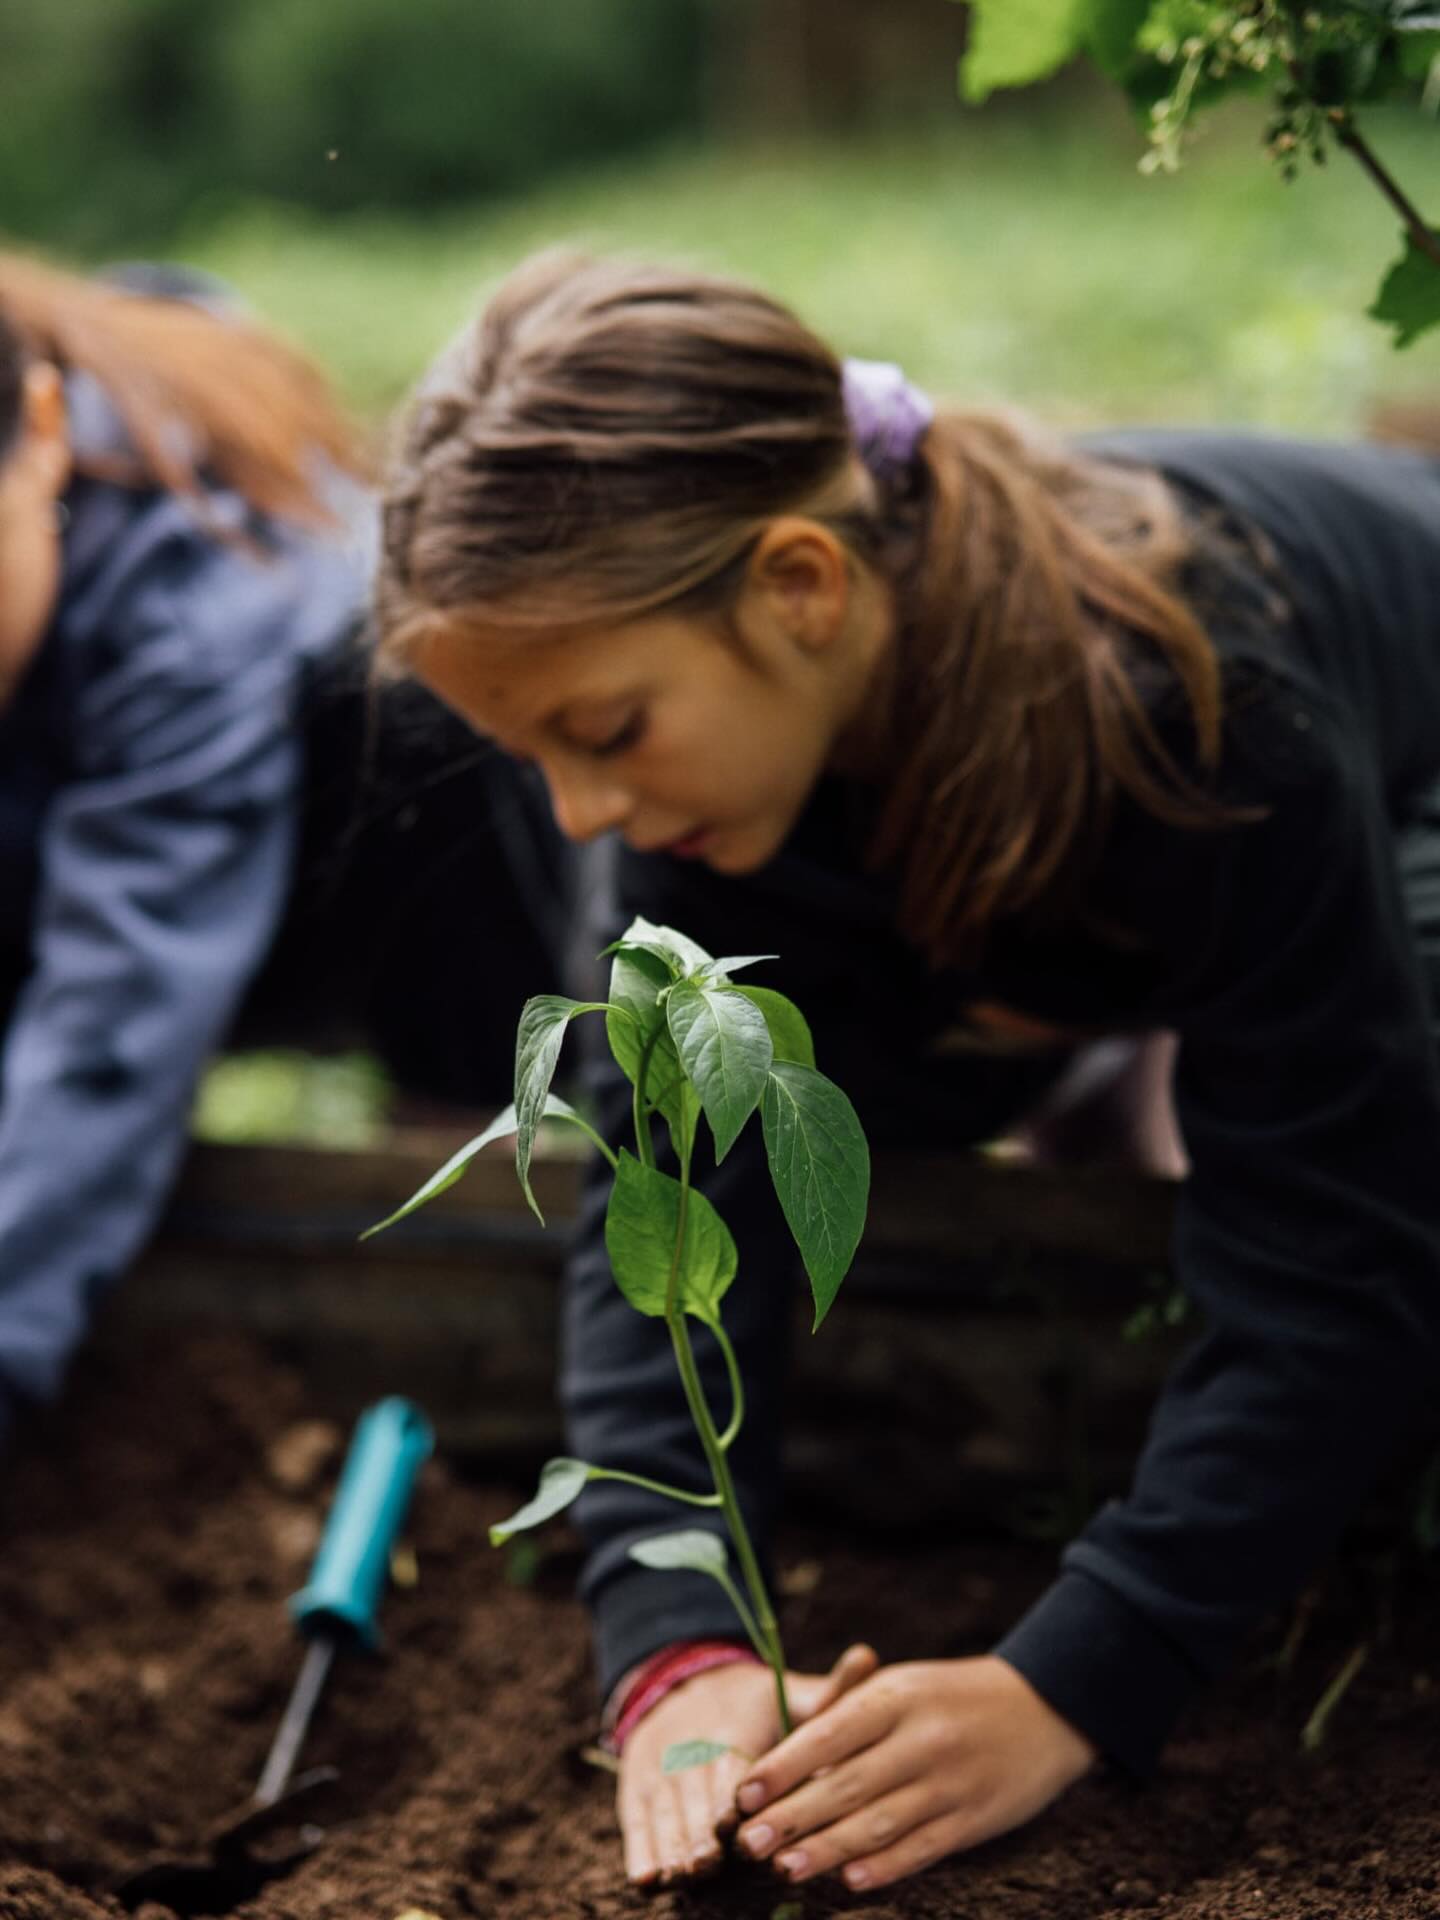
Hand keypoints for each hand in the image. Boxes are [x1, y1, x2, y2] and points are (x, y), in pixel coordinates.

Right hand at [618, 1642, 877, 1887]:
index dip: (731, 1793)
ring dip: (670, 1844)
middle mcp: (691, 1745)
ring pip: (664, 1810)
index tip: (735, 1823)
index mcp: (732, 1725)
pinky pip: (636, 1822)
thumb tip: (868, 1657)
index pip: (731, 1762)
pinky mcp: (636, 1787)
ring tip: (680, 1876)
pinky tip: (644, 1880)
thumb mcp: (787, 1692)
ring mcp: (659, 1767)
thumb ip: (826, 1695)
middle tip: (707, 1864)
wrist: (684, 1681)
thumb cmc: (755, 1703)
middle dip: (699, 1829)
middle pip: (694, 1792)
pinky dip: (639, 1851)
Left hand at [734, 1654, 1096, 1892]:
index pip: (830, 1735)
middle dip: (793, 1817)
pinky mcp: (975, 1819)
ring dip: (829, 1850)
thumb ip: (852, 1719)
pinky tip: (851, 1881)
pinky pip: (924, 1848)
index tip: (743, 1793)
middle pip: (848, 1785)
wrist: (1044, 1705)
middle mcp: (922, 1739)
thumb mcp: (903, 1686)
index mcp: (897, 1697)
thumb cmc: (951, 1696)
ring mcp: (951, 1781)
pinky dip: (886, 1867)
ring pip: (880, 1822)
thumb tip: (788, 1767)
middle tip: (748, 1843)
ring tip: (786, 1868)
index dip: (783, 1767)